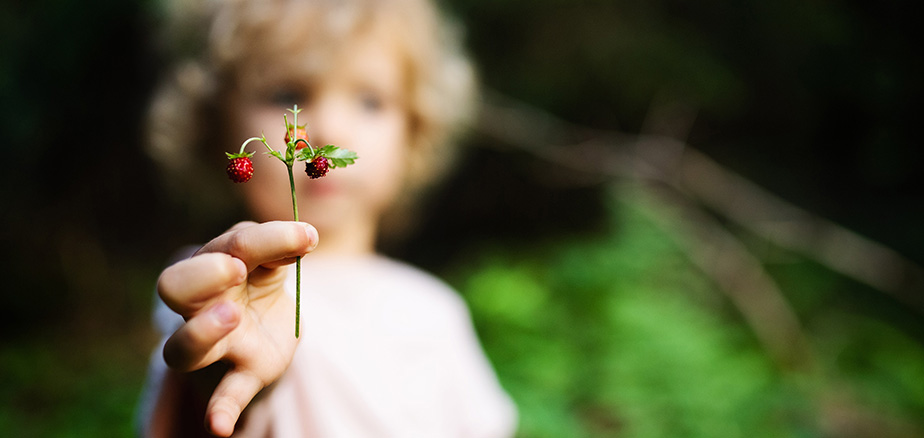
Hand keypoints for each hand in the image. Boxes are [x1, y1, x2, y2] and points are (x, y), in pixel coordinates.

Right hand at [156, 221, 318, 435]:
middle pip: (174, 287)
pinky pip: (221, 395)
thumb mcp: (271, 257)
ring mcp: (215, 345)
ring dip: (201, 332)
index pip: (224, 245)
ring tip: (231, 317)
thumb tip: (304, 236)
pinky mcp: (239, 375)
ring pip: (182, 347)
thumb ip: (280, 246)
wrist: (266, 325)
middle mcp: (200, 305)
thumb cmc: (258, 280)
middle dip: (203, 276)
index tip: (301, 238)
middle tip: (236, 269)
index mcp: (212, 265)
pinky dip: (218, 411)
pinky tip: (219, 427)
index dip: (256, 240)